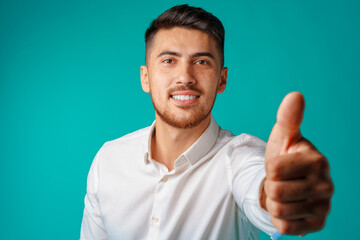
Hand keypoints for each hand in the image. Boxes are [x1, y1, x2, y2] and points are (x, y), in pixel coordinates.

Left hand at [260, 92, 333, 235]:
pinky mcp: (318, 224)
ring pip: (278, 210)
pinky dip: (279, 219)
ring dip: (273, 203)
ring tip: (283, 193)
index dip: (269, 168)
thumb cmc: (285, 157)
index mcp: (317, 160)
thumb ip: (288, 118)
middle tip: (280, 181)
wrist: (290, 183)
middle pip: (275, 191)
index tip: (279, 165)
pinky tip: (288, 208)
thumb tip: (295, 95)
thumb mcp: (284, 137)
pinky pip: (285, 227)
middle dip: (270, 186)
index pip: (273, 170)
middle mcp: (326, 185)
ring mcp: (324, 206)